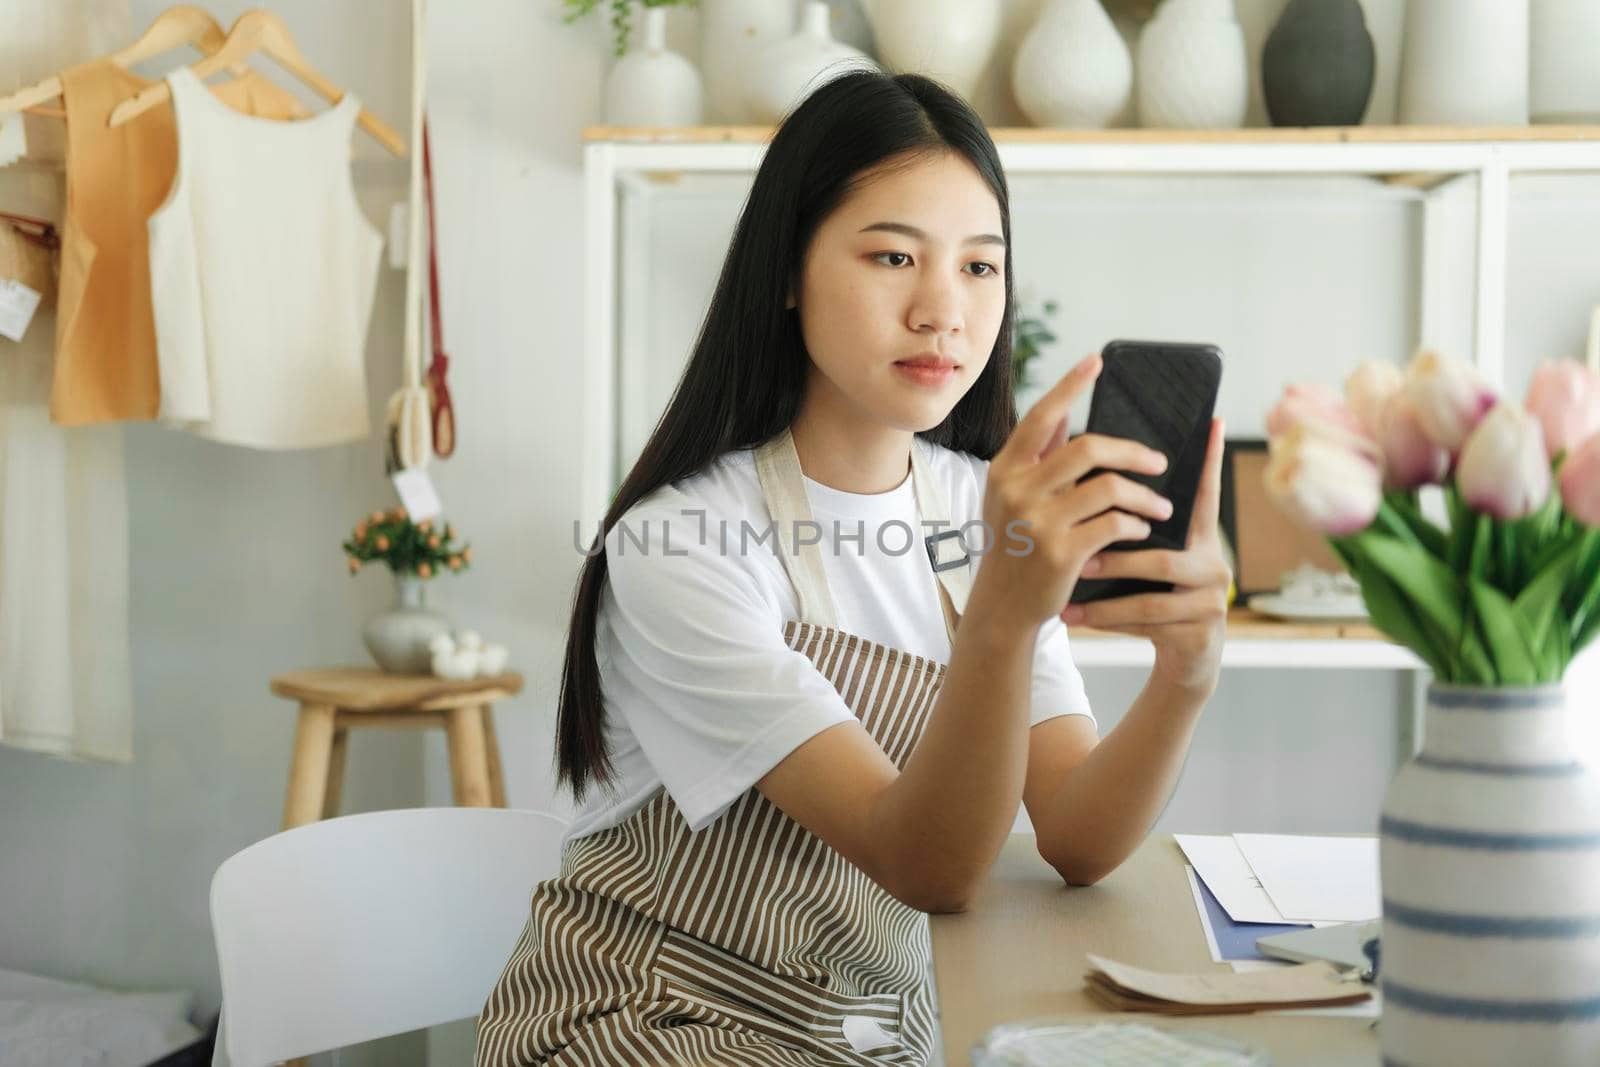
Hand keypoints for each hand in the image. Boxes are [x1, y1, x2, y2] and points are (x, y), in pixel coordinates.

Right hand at [968, 354, 1173, 631]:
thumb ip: (1038, 459)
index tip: (1097, 361)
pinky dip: (1135, 525)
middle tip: (1159, 463)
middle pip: (1089, 447)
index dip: (1070, 385)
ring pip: (1109, 487)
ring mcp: (1038, 521)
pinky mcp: (1061, 552)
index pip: (1041, 416)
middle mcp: (1017, 489)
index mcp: (1005, 469)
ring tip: (1161, 507)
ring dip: (1145, 496)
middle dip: (1134, 452)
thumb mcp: (1011, 498)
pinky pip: (1114, 524)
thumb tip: (1066, 416)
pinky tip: (1141, 530)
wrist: (1002, 606)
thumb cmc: (1014, 546)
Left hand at [1061, 417, 1231, 696]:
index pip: (1204, 494)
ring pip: (1152, 597)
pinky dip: (1106, 621)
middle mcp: (1214, 564)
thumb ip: (1131, 520)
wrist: (1183, 659)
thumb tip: (1098, 466)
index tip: (1211, 425)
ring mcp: (1210, 602)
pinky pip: (1146, 626)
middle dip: (1117, 556)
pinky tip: (1074, 617)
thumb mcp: (1148, 557)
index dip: (1209, 462)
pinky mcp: (1200, 635)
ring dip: (1105, 596)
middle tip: (1077, 552)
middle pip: (1164, 556)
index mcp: (1198, 538)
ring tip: (1069, 588)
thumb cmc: (1155, 595)